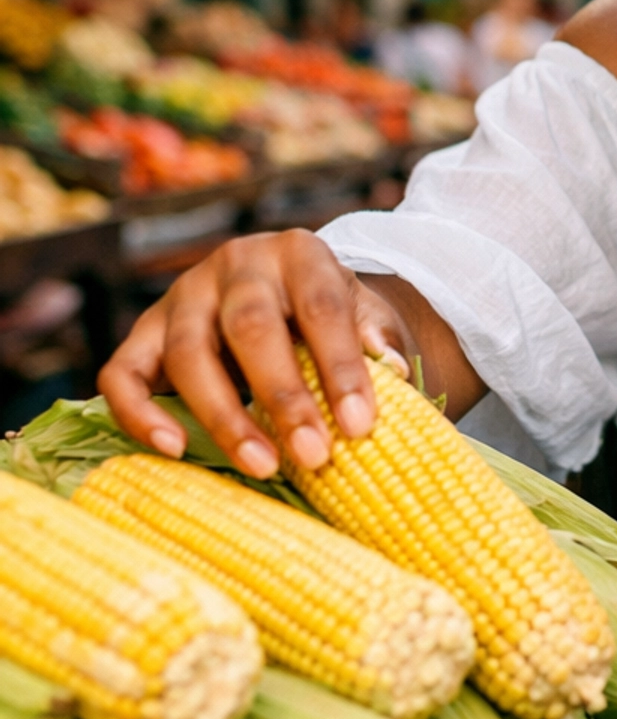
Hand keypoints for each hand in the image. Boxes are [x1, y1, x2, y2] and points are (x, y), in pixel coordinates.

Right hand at [99, 231, 416, 479]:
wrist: (284, 300)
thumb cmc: (329, 318)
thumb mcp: (366, 314)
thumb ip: (377, 336)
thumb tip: (392, 369)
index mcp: (299, 253)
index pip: (322, 305)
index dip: (342, 367)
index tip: (361, 426)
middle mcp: (236, 264)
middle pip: (250, 326)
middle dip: (283, 396)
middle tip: (313, 455)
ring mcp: (182, 295)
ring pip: (187, 352)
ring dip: (224, 416)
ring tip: (262, 465)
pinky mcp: (144, 331)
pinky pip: (123, 373)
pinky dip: (141, 413)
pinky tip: (172, 450)